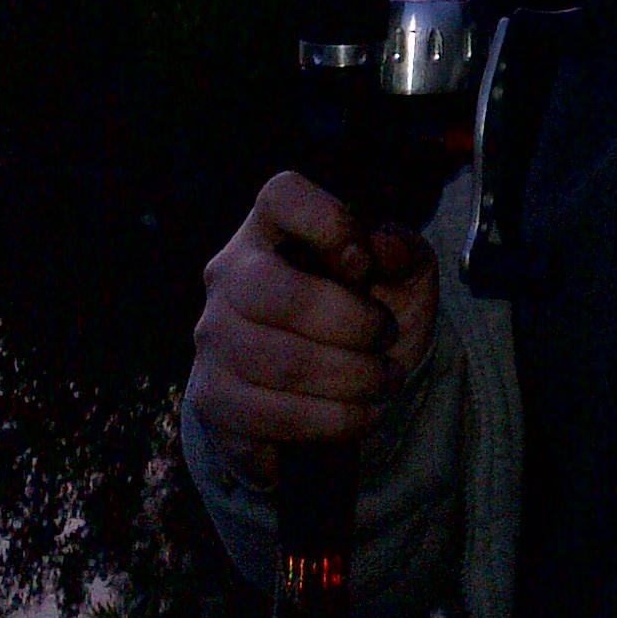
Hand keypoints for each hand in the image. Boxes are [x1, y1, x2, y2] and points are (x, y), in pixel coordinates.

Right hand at [188, 172, 438, 483]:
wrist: (328, 401)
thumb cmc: (364, 324)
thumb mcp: (402, 284)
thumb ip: (406, 254)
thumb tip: (383, 246)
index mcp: (273, 230)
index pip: (281, 195)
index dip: (329, 220)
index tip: (364, 260)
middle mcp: (229, 276)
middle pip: (275, 291)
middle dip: (352, 325)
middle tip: (386, 341)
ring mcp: (212, 339)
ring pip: (279, 362)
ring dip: (352, 380)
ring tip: (383, 383)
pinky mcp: (210, 398)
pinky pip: (268, 417)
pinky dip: (328, 422)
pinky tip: (355, 415)